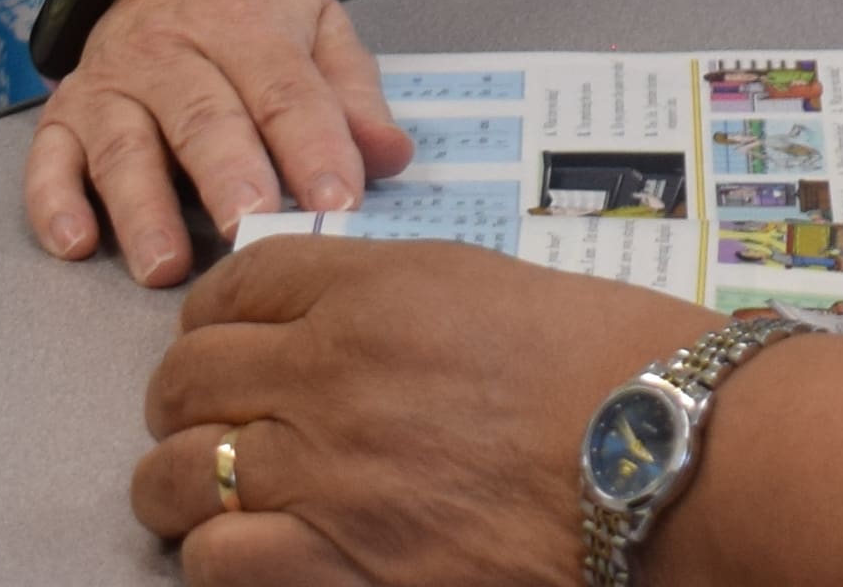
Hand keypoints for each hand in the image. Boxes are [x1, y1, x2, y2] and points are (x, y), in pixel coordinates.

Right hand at [26, 0, 415, 285]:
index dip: (313, 147)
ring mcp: (110, 84)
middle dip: (228, 177)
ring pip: (124, 147)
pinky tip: (74, 244)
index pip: (284, 90)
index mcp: (244, 25)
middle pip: (202, 118)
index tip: (340, 203)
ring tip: (167, 266)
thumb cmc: (253, 17)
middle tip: (252, 232)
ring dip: (142, 209)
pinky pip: (48, 160)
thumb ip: (353, 93)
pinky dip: (54, 203)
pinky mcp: (62, 117)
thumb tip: (391, 156)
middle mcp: (169, 51)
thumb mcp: (317, 28)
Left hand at [138, 240, 685, 586]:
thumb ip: (399, 301)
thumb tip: (343, 327)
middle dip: (181, 397)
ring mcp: (325, 473)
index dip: (211, 313)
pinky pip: (216, 557)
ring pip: (175, 473)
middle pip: (188, 375)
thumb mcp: (495, 287)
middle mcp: (329, 371)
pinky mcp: (339, 563)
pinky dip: (217, 554)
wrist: (666, 454)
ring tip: (199, 494)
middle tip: (199, 417)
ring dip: (179, 482)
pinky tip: (247, 551)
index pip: (235, 283)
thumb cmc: (615, 366)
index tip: (216, 335)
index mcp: (372, 289)